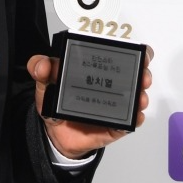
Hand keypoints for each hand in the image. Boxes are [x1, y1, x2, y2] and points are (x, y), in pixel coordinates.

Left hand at [28, 46, 153, 158]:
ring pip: (136, 96)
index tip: (135, 49)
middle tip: (142, 74)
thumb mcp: (44, 82)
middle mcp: (109, 84)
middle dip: (142, 71)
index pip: (116, 53)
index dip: (130, 49)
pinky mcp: (116, 124)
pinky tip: (135, 115)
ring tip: (139, 96)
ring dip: (141, 94)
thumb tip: (43, 64)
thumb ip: (40, 69)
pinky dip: (135, 118)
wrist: (56, 133)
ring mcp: (115, 104)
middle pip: (134, 73)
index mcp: (94, 68)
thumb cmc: (54, 102)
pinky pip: (130, 122)